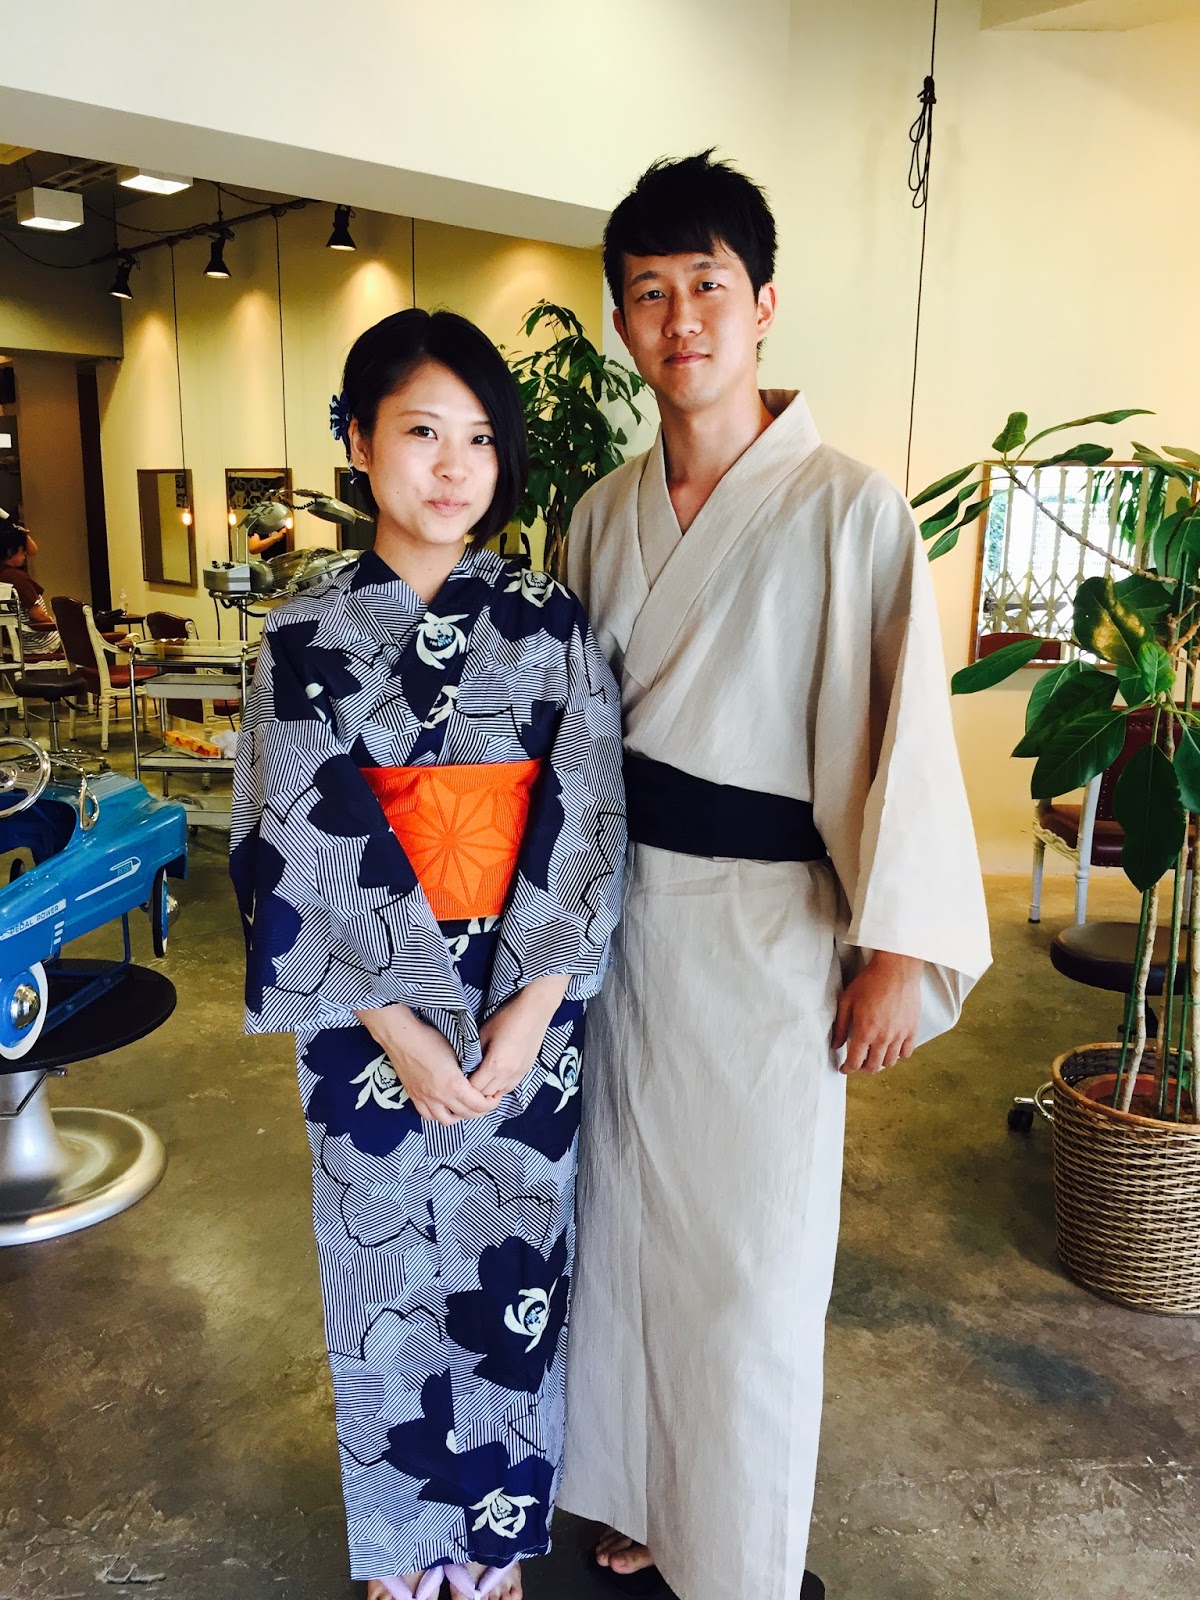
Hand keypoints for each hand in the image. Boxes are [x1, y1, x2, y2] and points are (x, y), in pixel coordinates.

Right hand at [355, 1002, 493, 1124]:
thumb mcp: (458, 1051)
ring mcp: (425, 1099)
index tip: (494, 1096)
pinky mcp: (414, 1097)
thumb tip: (480, 1076)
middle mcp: (440, 1097)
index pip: (479, 1105)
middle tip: (485, 1101)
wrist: (402, 1037)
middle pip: (466, 1114)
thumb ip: (469, 1069)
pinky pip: (428, 1116)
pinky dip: (440, 1115)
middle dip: (480, 1110)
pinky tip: (445, 1106)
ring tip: (466, 1106)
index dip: (491, 1103)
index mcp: (454, 1085)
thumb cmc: (431, 1038)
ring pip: (447, 1120)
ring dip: (460, 1116)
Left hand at [473, 974, 570, 1103]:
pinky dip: (499, 1087)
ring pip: (498, 1094)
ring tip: (479, 1081)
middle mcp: (507, 1075)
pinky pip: (509, 1088)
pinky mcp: (526, 1071)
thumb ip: (474, 1054)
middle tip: (465, 1082)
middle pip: (486, 1095)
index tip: (456, 1079)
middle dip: (474, 1091)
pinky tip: (494, 1077)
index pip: (474, 1088)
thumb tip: (466, 1066)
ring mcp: (519, 1075)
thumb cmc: (506, 1018)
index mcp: (494, 1065)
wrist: (534, 1011)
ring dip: (488, 1091)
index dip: (463, 1086)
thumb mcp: (483, 1033)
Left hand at [833, 950, 922, 1074]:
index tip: (844, 1068)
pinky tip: (892, 1049)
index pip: (855, 1061)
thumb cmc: (870, 982)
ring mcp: (900, 1035)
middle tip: (858, 1064)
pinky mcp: (913, 1030)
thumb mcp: (847, 1001)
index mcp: (865, 1031)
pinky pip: (907, 1053)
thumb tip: (834, 1045)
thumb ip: (839, 1026)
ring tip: (874, 1056)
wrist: (896, 969)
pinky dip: (898, 1055)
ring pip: (890, 1062)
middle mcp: (883, 1037)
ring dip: (880, 1063)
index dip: (847, 1069)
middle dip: (863, 1069)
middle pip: (873, 1066)